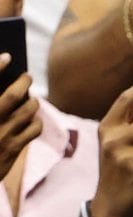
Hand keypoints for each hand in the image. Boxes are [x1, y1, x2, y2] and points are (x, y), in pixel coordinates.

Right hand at [0, 55, 40, 180]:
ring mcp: (2, 136)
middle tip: (27, 76)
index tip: (8, 56)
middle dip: (23, 82)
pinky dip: (36, 120)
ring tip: (31, 98)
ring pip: (28, 110)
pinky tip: (32, 118)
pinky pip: (34, 129)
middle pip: (14, 95)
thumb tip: (4, 69)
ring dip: (32, 101)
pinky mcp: (13, 149)